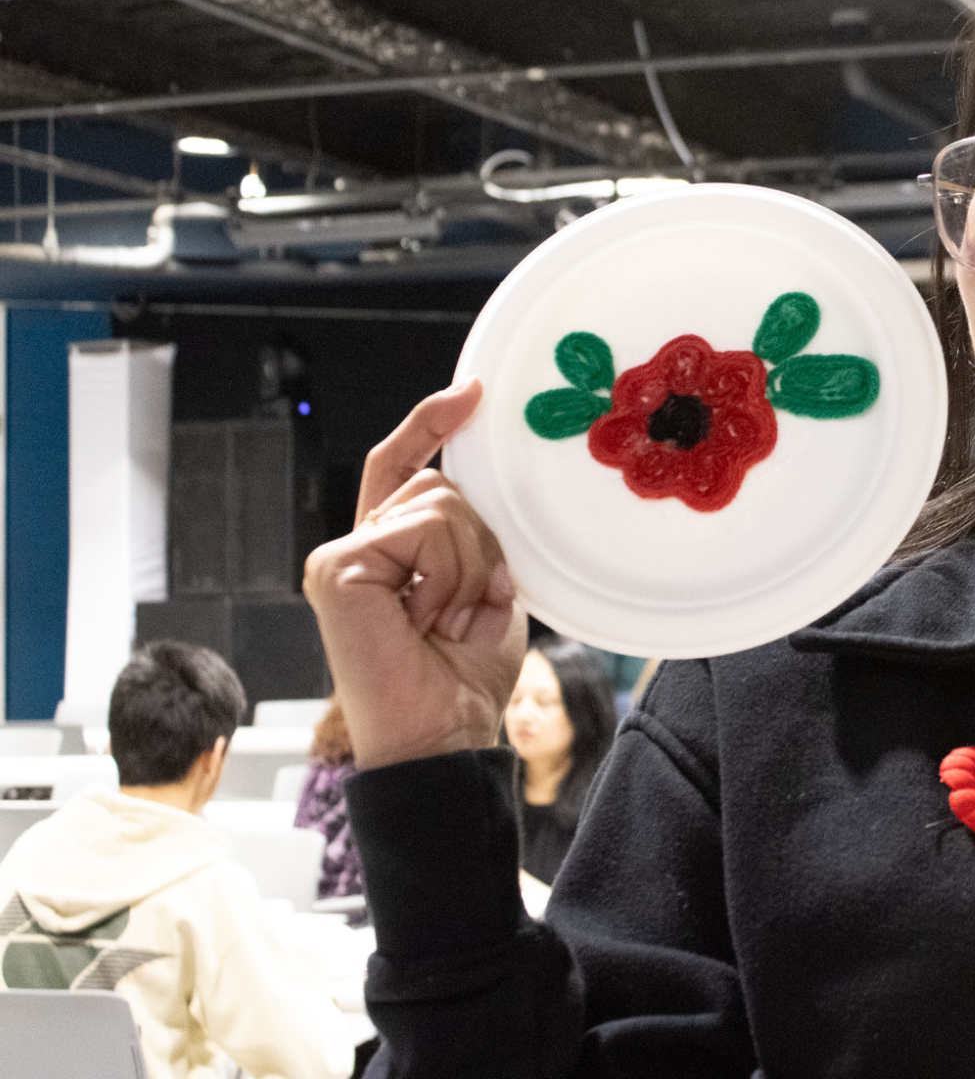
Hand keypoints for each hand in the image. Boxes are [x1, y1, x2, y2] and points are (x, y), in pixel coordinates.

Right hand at [302, 380, 526, 769]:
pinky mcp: (334, 567)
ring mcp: (339, 556)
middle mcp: (357, 547)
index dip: (431, 424)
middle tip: (468, 609)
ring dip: (470, 566)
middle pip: (440, 486)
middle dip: (482, 545)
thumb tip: (479, 483)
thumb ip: (474, 536)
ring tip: (446, 620)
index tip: (471, 394)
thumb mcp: (486, 588)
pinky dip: (447, 574)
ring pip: (440, 505)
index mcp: (390, 550)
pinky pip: (423, 529)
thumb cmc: (464, 676)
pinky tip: (424, 618)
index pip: (403, 467)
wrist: (444, 734)